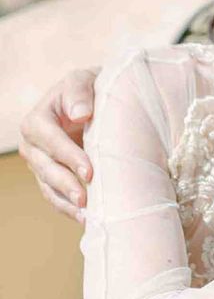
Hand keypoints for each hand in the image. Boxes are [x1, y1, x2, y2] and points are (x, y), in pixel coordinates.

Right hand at [18, 68, 99, 222]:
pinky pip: (54, 195)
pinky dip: (68, 207)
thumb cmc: (89, 87)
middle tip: (86, 199)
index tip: (89, 171)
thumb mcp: (83, 80)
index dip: (69, 156)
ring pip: (48, 186)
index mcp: (37, 119)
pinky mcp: (50, 175)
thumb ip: (80, 93)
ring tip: (86, 215)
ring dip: (66, 202)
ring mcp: (39, 162)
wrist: (94, 97)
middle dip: (66, 184)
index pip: (51, 140)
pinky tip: (85, 218)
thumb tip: (81, 114)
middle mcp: (32, 144)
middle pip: (46, 167)